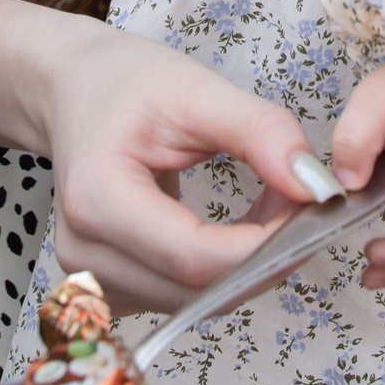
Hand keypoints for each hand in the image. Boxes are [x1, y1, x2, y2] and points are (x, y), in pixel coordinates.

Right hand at [38, 19, 333, 313]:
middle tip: (304, 205)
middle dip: (265, 256)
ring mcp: (93, 276)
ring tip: (272, 207)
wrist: (70, 90)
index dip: (263, 247)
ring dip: (249, 265)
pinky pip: (183, 297)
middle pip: (197, 289)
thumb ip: (261, 133)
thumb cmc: (122, 82)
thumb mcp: (196, 89)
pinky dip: (224, 271)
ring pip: (196, 302)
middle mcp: (85, 251)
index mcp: (97, 198)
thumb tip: (315, 186)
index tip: (313, 214)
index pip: (192, 257)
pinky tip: (241, 230)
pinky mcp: (110, 285)